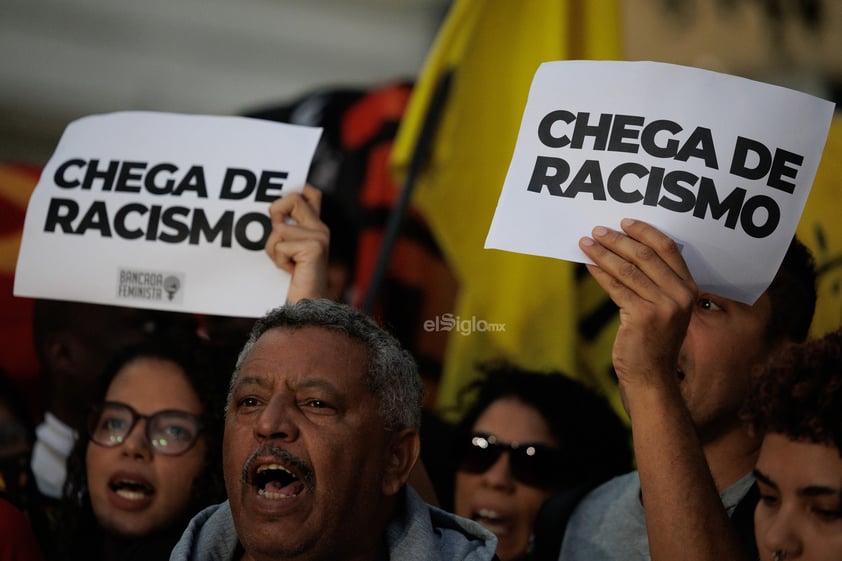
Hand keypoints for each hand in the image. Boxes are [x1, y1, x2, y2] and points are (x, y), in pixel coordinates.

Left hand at [265, 184, 329, 302]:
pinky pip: (280, 245)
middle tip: (279, 238)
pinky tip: (291, 270)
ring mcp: (319, 237)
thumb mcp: (289, 250)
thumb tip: (271, 211)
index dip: (295, 191)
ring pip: (279, 229)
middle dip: (275, 214)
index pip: (311, 194)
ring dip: (274, 249)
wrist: (308, 305)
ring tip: (287, 263)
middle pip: (292, 199)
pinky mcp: (314, 248)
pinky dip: (279, 260)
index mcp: (316, 227)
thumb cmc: (295, 280)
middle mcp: (321, 228)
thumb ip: (286, 230)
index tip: (281, 208)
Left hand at [579, 218, 696, 392]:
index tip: (624, 222)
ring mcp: (663, 306)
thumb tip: (624, 251)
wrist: (651, 377)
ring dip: (603, 253)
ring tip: (586, 243)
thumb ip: (655, 283)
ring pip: (627, 269)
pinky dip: (600, 273)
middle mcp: (680, 295)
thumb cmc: (653, 341)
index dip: (645, 232)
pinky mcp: (642, 316)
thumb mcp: (664, 309)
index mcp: (688, 288)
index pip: (668, 249)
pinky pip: (616, 287)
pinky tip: (589, 264)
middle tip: (597, 230)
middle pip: (645, 255)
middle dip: (617, 240)